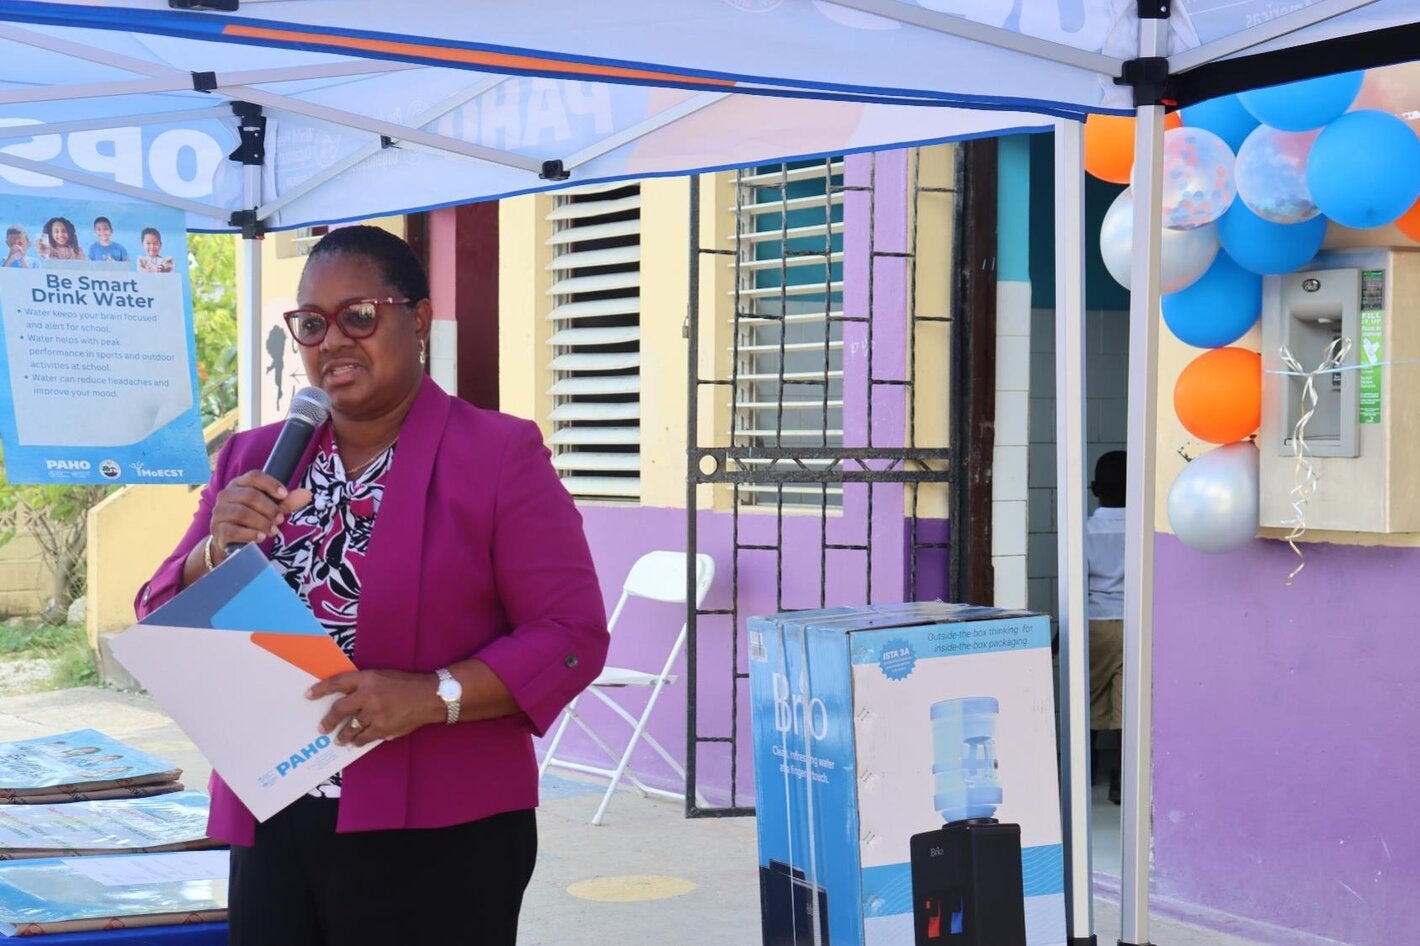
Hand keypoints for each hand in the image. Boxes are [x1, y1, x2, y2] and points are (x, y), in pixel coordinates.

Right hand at [207, 471, 311, 564]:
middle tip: (281, 519)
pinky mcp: (217, 529)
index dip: (270, 484)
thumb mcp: (272, 509)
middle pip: (250, 495)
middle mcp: (226, 495)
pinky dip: (250, 534)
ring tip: (273, 531)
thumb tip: (307, 494)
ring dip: (262, 522)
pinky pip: (233, 530)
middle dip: (270, 508)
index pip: (254, 476)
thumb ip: (288, 502)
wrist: (231, 540)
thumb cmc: (254, 519)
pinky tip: (261, 538)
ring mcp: (220, 512)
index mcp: (240, 484)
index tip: (285, 495)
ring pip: (242, 513)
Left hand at [308, 669, 443, 746]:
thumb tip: (347, 697)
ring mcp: (375, 714)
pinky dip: (359, 740)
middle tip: (322, 728)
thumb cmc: (406, 684)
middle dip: (328, 721)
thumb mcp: (383, 677)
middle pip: (340, 710)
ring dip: (343, 735)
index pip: (338, 682)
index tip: (308, 695)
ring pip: (351, 728)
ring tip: (338, 739)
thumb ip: (365, 685)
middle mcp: (368, 695)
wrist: (430, 696)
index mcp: (368, 679)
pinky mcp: (383, 728)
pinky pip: (364, 737)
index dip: (321, 689)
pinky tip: (356, 742)